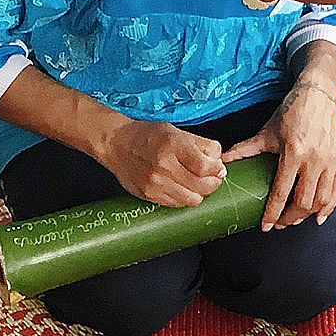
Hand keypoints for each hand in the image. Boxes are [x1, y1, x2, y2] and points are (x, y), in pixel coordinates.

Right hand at [101, 117, 225, 207]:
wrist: (116, 143)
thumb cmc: (146, 135)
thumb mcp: (176, 131)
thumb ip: (201, 145)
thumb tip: (219, 161)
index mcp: (172, 145)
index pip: (206, 167)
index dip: (217, 169)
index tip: (218, 168)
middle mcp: (163, 166)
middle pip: (202, 186)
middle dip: (213, 182)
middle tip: (211, 176)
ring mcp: (155, 183)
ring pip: (193, 199)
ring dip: (199, 192)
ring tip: (195, 182)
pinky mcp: (149, 194)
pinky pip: (177, 204)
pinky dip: (184, 197)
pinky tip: (181, 187)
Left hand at [225, 81, 335, 228]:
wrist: (318, 96)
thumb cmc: (292, 112)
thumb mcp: (268, 131)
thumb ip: (246, 149)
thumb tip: (223, 161)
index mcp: (294, 152)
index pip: (281, 191)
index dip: (273, 213)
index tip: (266, 226)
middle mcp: (315, 159)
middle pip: (303, 201)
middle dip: (290, 218)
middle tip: (280, 223)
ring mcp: (331, 161)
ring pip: (321, 200)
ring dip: (308, 215)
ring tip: (296, 219)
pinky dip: (328, 207)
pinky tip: (319, 216)